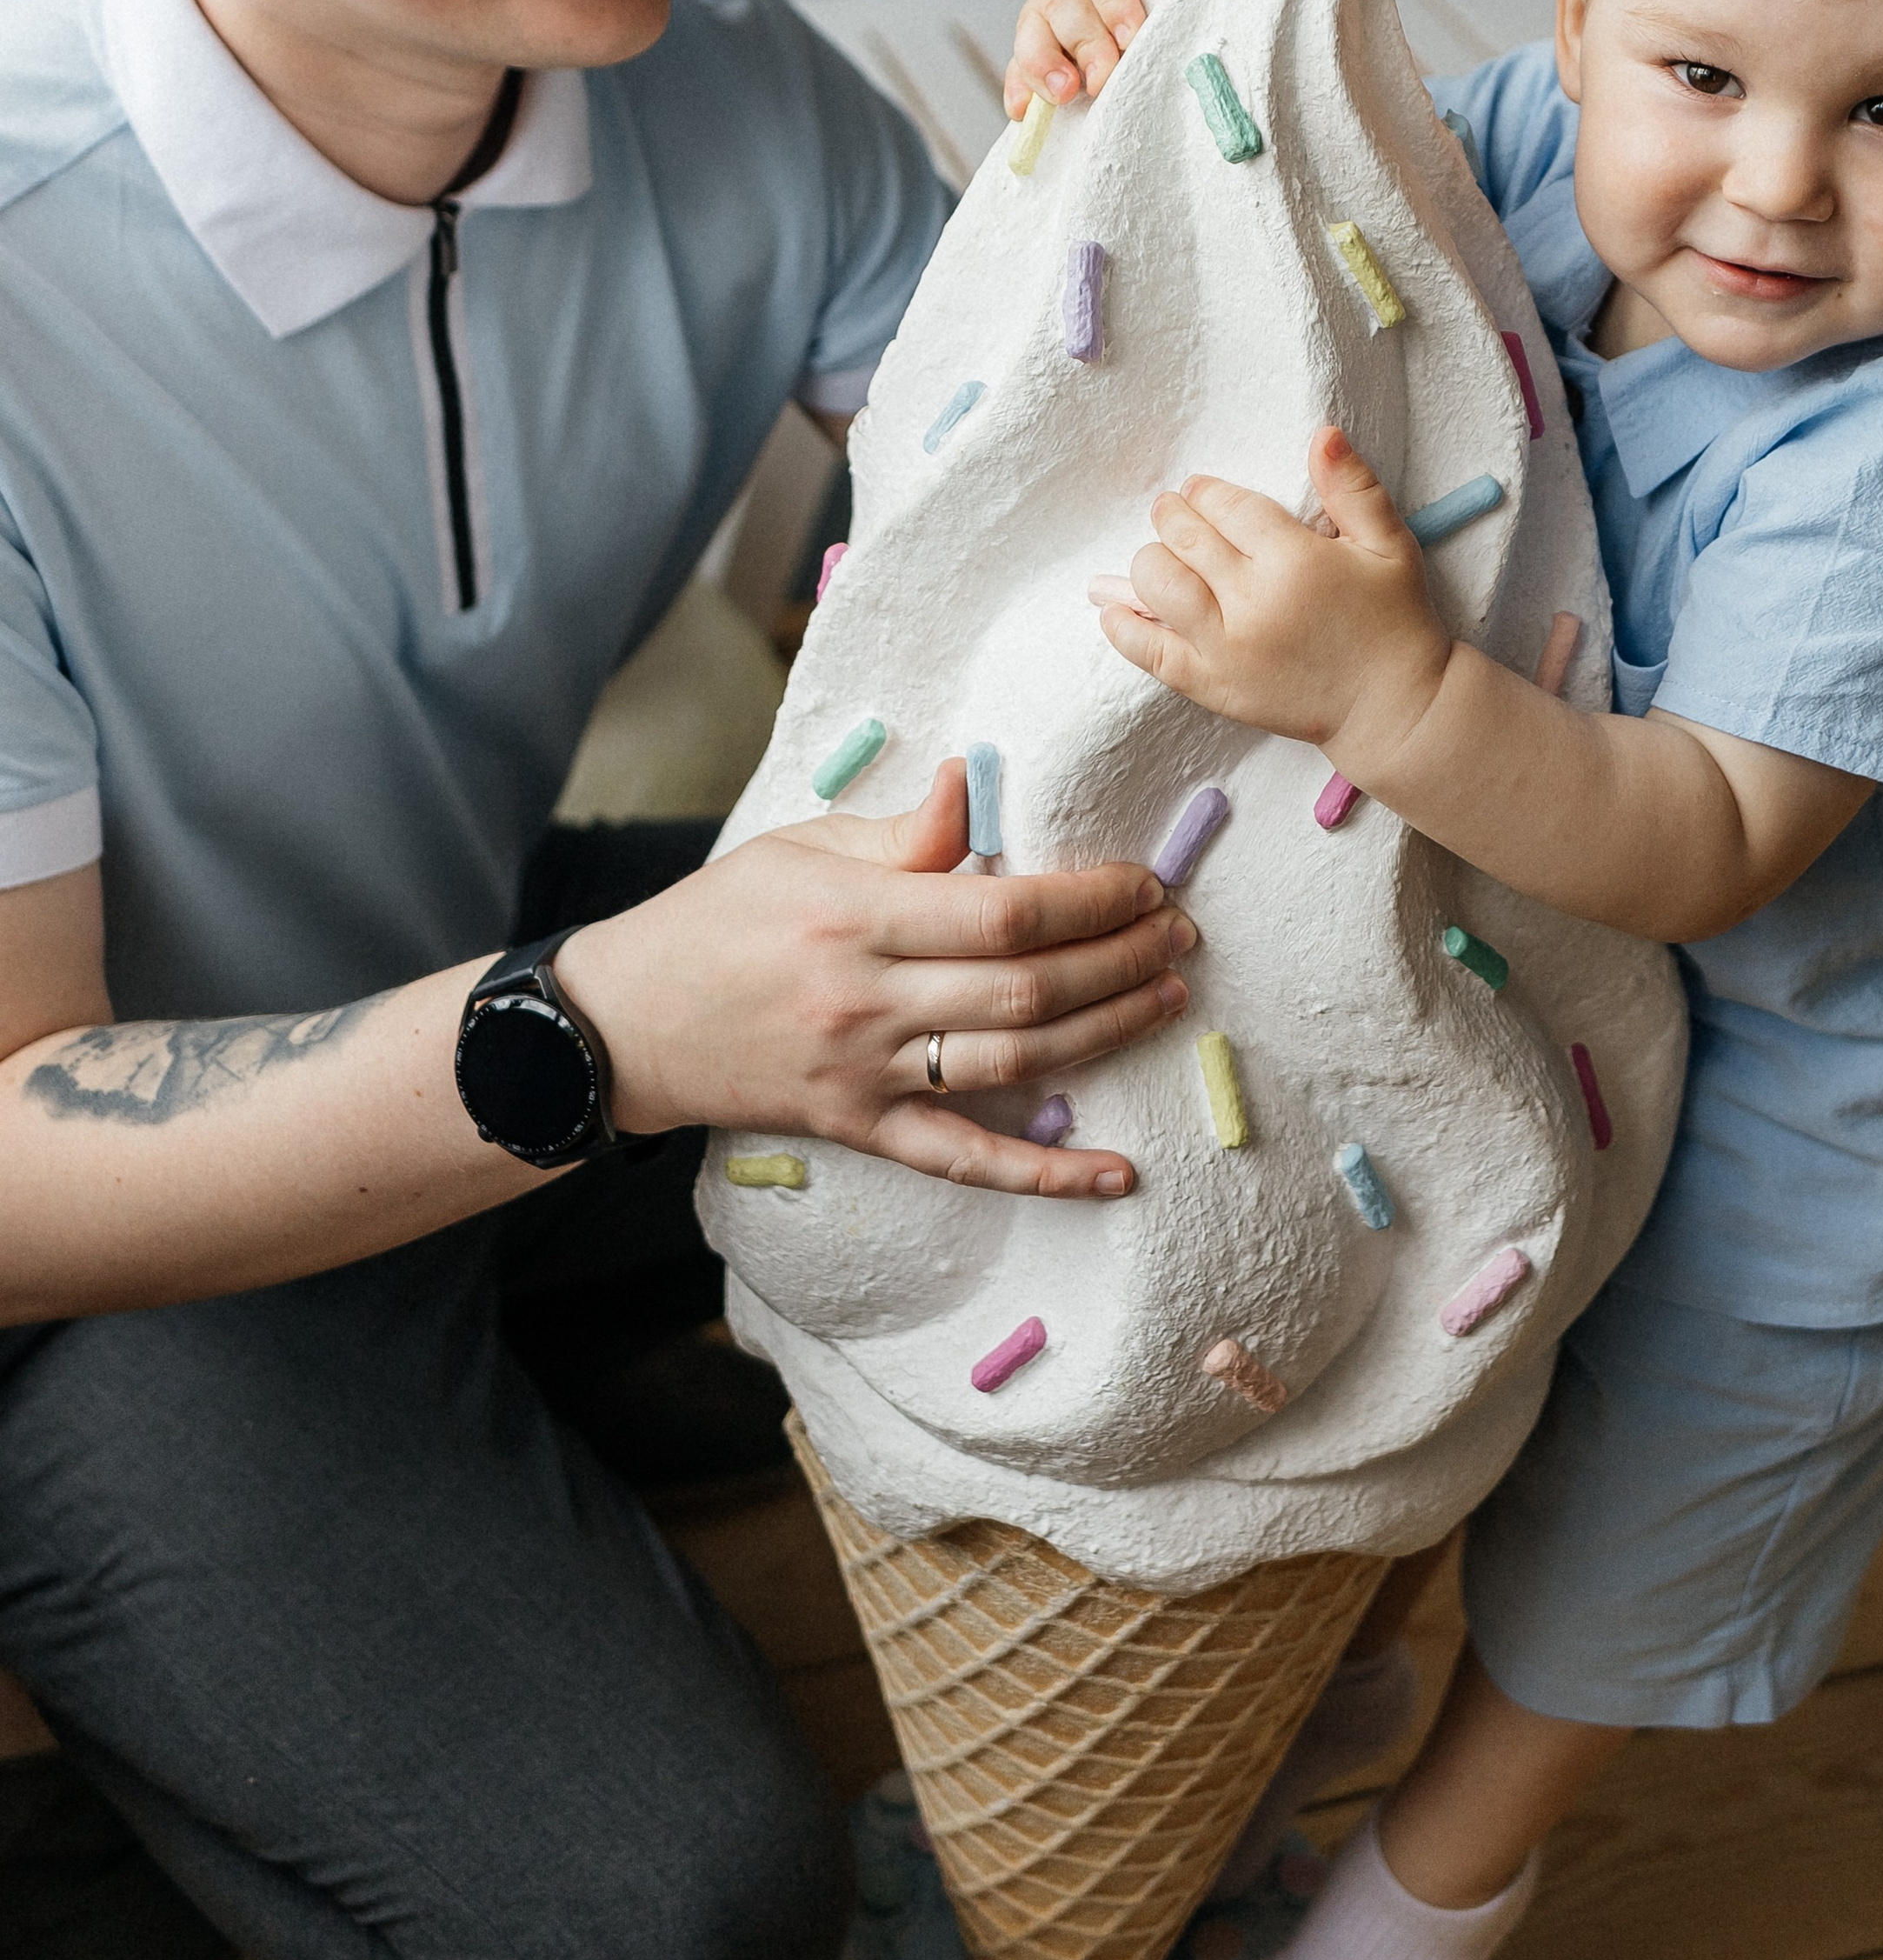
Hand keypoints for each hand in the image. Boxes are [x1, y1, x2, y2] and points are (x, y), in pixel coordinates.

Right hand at [559, 762, 1193, 1197]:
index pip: (1001, 912)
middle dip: (1118, 959)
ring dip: (1107, 1033)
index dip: (1087, 899)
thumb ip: (901, 833)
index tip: (1141, 882)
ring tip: (1168, 995)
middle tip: (1179, 933)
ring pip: (1013, 1066)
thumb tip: (977, 784)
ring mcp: (867, 1075)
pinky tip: (1117, 1174)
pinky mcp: (862, 1129)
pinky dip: (1046, 1175)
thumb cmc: (720, 918)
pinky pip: (966, 1160)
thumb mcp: (799, 847)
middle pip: (1024, 990)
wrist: (627, 1022)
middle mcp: (868, 1001)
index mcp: (856, 916)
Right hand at [1005, 0, 1245, 116]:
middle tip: (1103, 79)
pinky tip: (1022, 111)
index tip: (1133, 37)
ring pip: (1034, 25)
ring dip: (1042, 61)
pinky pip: (1019, 62)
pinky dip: (1018, 86)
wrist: (1183, 11)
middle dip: (1083, 40)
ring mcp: (1058, 11)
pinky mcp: (1044, 48)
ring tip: (1064, 94)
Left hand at [1102, 426, 1452, 781]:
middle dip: (1173, 515)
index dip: (1206, 492)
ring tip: (1162, 554)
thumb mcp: (1389, 545)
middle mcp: (1252, 603)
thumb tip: (1323, 433)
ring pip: (1157, 584)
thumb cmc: (1393, 620)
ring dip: (1151, 560)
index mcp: (1294, 561)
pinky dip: (1122, 625)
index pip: (1226, 507)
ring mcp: (1225, 649)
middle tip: (1175, 510)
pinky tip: (1112, 606)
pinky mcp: (1211, 687)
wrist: (1392, 708)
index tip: (1201, 489)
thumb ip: (1354, 487)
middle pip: (1185, 538)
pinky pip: (1149, 651)